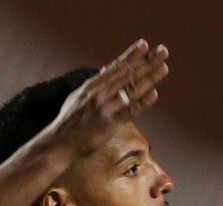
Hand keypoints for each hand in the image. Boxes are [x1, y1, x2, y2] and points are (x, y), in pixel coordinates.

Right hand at [52, 39, 169, 146]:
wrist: (58, 143)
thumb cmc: (69, 122)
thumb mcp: (78, 97)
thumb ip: (95, 85)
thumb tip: (108, 70)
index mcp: (91, 86)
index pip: (114, 67)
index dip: (131, 55)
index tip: (144, 45)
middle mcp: (98, 93)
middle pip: (126, 74)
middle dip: (146, 62)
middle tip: (162, 51)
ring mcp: (103, 107)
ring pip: (130, 89)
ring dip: (148, 78)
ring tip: (163, 67)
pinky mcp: (107, 123)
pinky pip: (128, 111)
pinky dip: (141, 103)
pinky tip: (153, 95)